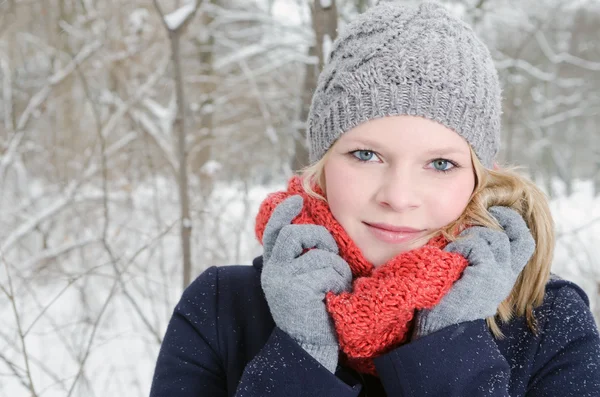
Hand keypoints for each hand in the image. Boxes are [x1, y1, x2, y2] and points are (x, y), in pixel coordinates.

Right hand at [261, 195, 352, 371]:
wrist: (309, 346)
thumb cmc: (314, 312)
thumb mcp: (303, 281)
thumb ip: (303, 258)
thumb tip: (316, 234)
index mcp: (274, 266)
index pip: (274, 231)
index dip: (283, 213)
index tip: (296, 200)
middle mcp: (273, 271)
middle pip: (294, 234)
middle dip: (319, 238)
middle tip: (331, 252)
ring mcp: (282, 280)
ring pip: (318, 254)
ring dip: (336, 268)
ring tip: (337, 286)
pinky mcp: (295, 290)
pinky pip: (327, 271)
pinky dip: (338, 281)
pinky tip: (335, 297)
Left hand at [414, 206, 535, 337]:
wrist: (441, 331)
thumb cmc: (444, 303)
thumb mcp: (464, 277)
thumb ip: (473, 259)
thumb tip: (467, 228)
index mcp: (503, 276)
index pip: (525, 244)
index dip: (514, 224)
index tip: (496, 212)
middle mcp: (506, 276)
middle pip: (522, 236)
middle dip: (506, 218)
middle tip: (486, 212)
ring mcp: (499, 276)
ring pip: (495, 237)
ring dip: (471, 235)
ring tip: (454, 247)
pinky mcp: (486, 275)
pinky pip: (477, 245)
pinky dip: (461, 244)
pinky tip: (449, 255)